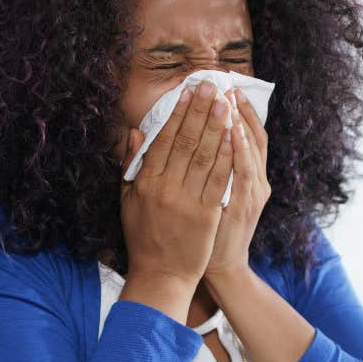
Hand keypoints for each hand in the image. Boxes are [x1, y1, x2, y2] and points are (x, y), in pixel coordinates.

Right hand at [119, 80, 234, 318]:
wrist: (161, 275)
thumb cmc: (144, 238)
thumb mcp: (128, 201)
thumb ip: (131, 165)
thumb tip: (136, 132)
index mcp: (146, 182)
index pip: (164, 139)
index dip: (177, 113)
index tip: (187, 91)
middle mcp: (165, 187)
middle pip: (186, 141)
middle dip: (200, 110)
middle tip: (211, 86)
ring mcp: (186, 200)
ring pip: (205, 155)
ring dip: (216, 125)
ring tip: (225, 102)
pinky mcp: (206, 213)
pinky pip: (219, 178)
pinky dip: (228, 155)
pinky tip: (234, 136)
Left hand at [204, 88, 270, 290]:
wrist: (220, 266)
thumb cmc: (211, 229)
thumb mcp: (215, 194)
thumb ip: (209, 166)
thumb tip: (199, 138)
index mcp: (248, 176)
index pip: (246, 134)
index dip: (238, 111)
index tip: (224, 88)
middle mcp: (256, 181)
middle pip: (251, 137)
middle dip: (238, 110)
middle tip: (225, 85)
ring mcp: (252, 194)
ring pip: (250, 151)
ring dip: (240, 124)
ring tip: (229, 100)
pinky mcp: (244, 207)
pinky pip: (243, 174)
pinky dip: (239, 151)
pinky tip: (231, 132)